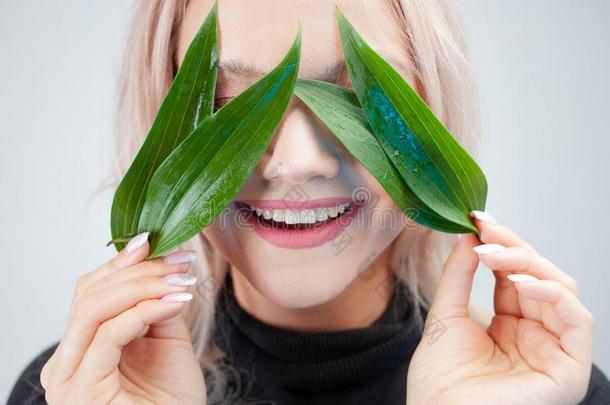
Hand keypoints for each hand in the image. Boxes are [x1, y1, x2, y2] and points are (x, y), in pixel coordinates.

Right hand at [40, 232, 205, 404]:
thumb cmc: (172, 399)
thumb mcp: (165, 340)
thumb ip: (156, 305)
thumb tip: (161, 263)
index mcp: (81, 348)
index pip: (90, 292)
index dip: (122, 263)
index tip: (157, 242)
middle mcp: (66, 361)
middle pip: (89, 294)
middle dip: (138, 270)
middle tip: (179, 260)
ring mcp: (69, 377)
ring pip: (94, 308)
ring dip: (143, 285)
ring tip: (181, 278)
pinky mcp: (82, 390)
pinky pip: (109, 334)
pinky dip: (144, 310)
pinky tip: (175, 301)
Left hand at [406, 211, 592, 404]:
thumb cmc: (440, 381)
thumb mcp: (446, 315)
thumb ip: (459, 276)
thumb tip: (467, 236)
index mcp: (510, 326)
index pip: (516, 275)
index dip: (502, 245)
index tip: (478, 220)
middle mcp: (535, 336)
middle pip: (540, 277)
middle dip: (514, 248)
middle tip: (485, 229)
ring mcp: (553, 351)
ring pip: (561, 289)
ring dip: (528, 264)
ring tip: (491, 254)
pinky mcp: (569, 369)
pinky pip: (577, 319)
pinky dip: (552, 292)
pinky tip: (518, 281)